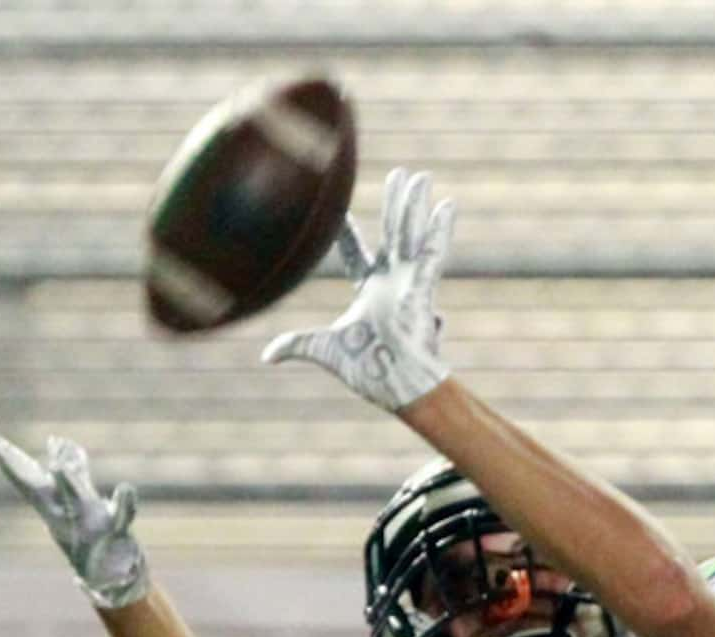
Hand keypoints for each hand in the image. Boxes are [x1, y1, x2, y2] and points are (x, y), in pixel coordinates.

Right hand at [0, 426, 151, 607]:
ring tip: (58, 464)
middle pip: (36, 487)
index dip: (4, 457)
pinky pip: (122, 515)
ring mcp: (89, 521)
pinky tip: (126, 488)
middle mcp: (64, 512)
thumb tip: (56, 440)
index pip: (24, 475)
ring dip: (66, 481)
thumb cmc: (90, 532)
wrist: (110, 574)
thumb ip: (72, 468)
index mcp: (51, 503)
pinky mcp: (117, 531)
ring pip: (74, 497)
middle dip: (17, 469)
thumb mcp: (78, 497)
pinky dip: (124, 502)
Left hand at [262, 167, 453, 411]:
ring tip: (420, 177)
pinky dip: (439, 232)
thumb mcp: (323, 349)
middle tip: (400, 176)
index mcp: (371, 293)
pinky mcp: (422, 289)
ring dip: (414, 205)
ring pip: (410, 235)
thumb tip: (268, 355)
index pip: (355, 253)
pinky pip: (432, 254)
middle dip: (396, 205)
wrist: (395, 383)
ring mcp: (409, 283)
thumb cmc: (367, 370)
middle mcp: (392, 283)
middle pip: (393, 233)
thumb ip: (297, 345)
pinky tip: (446, 206)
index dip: (346, 232)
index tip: (339, 210)